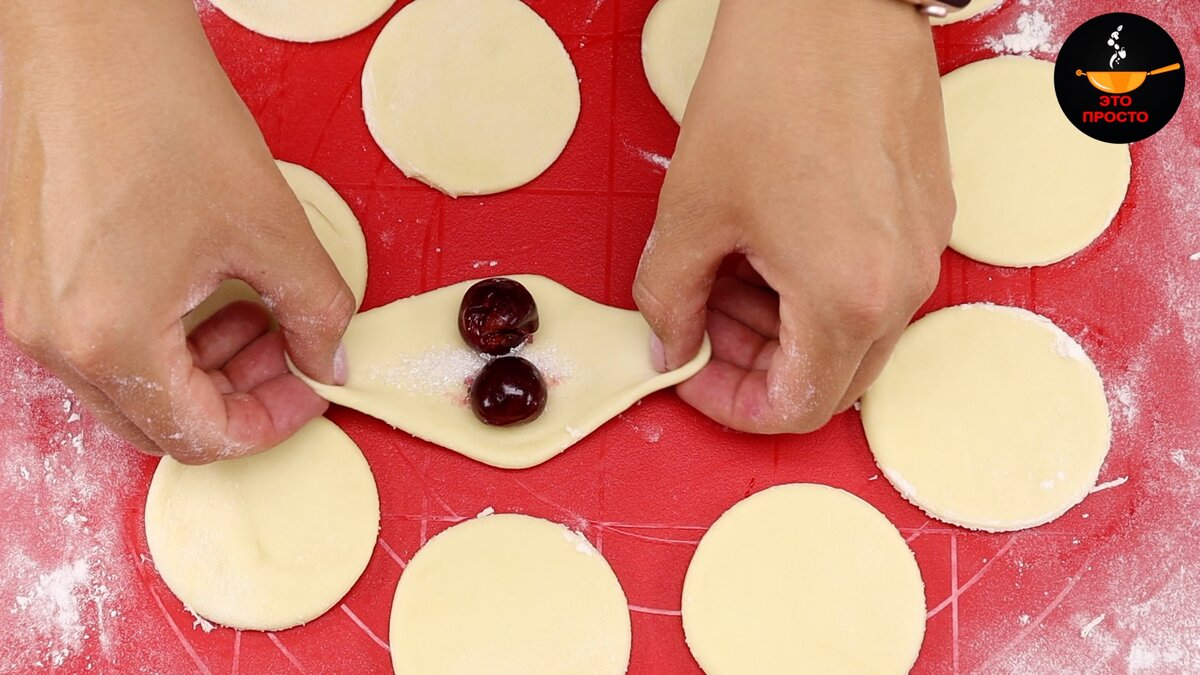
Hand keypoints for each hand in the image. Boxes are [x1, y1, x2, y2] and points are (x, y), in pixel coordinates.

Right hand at [0, 2, 354, 462]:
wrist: (83, 27)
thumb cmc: (159, 107)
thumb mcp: (270, 223)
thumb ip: (315, 311)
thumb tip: (329, 359)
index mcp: (107, 336)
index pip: (198, 436)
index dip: (270, 422)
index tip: (309, 388)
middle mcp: (51, 336)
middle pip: (158, 421)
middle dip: (238, 395)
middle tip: (290, 350)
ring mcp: (28, 307)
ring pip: (129, 384)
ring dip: (202, 365)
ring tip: (257, 311)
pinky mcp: (26, 275)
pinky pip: (100, 339)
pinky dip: (161, 334)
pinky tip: (205, 288)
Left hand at [635, 0, 953, 433]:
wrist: (836, 1)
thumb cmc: (771, 88)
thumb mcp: (693, 209)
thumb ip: (670, 299)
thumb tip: (670, 347)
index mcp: (848, 299)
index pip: (795, 409)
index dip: (731, 405)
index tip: (692, 374)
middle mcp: (903, 287)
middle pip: (828, 379)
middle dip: (755, 363)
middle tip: (700, 317)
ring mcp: (924, 249)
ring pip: (851, 333)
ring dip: (782, 323)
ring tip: (727, 265)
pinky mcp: (929, 214)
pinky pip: (874, 284)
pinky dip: (818, 285)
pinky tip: (770, 236)